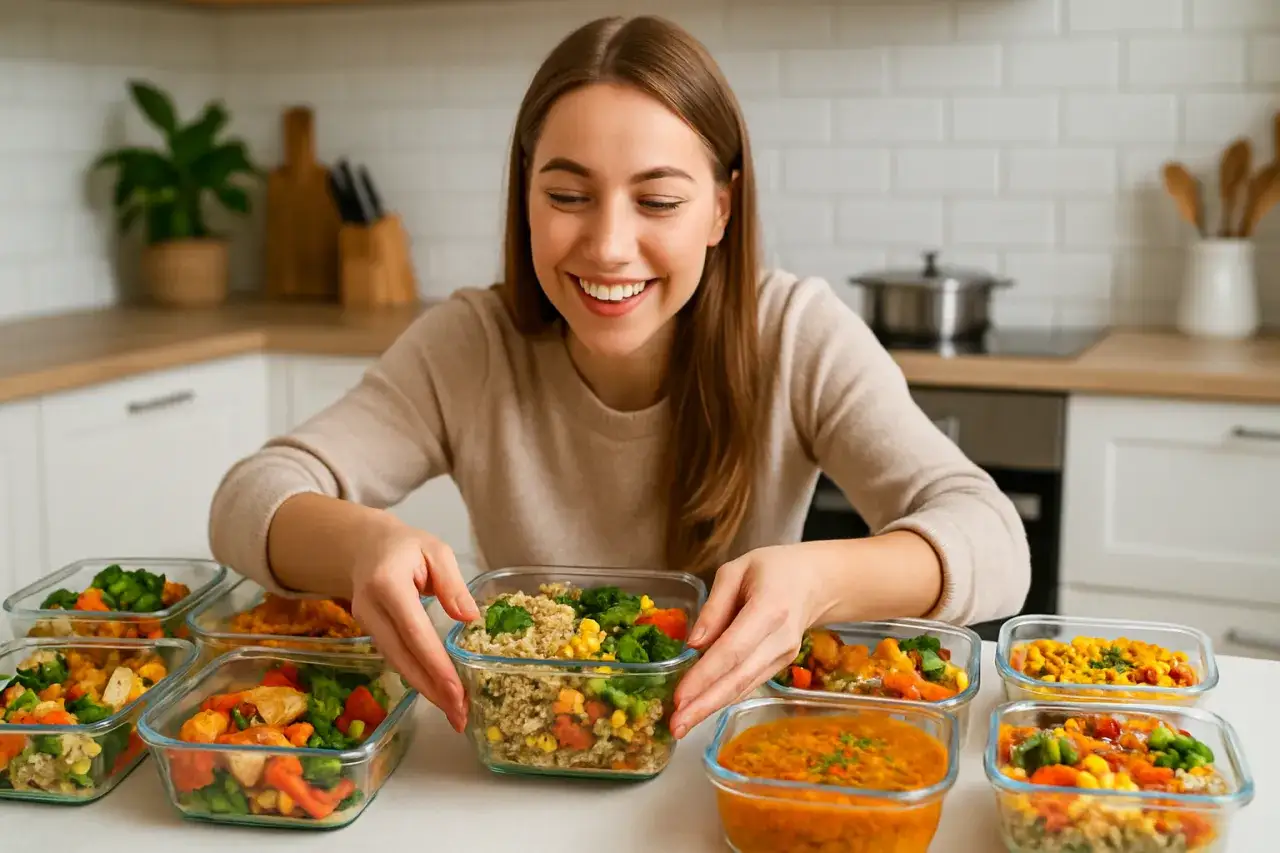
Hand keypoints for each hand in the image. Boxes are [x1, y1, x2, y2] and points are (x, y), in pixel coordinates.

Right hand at [348, 517, 479, 732]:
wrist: (365, 546)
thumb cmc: (405, 546)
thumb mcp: (435, 550)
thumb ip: (452, 583)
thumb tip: (469, 618)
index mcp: (387, 584)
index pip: (414, 631)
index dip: (435, 663)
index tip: (456, 690)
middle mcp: (371, 609)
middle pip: (402, 657)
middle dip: (431, 689)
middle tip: (460, 715)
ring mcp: (365, 623)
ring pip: (396, 664)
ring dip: (425, 690)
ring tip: (455, 712)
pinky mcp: (370, 633)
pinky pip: (395, 659)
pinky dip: (417, 678)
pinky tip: (438, 693)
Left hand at [668, 545, 826, 737]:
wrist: (816, 581)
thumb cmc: (773, 569)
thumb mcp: (737, 570)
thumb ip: (714, 606)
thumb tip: (693, 645)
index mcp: (769, 609)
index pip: (732, 649)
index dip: (704, 675)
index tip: (678, 697)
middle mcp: (780, 639)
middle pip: (739, 678)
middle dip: (704, 705)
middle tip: (675, 727)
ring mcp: (784, 656)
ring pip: (744, 687)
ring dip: (711, 708)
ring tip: (681, 725)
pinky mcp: (781, 665)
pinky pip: (749, 684)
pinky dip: (724, 698)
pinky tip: (701, 709)